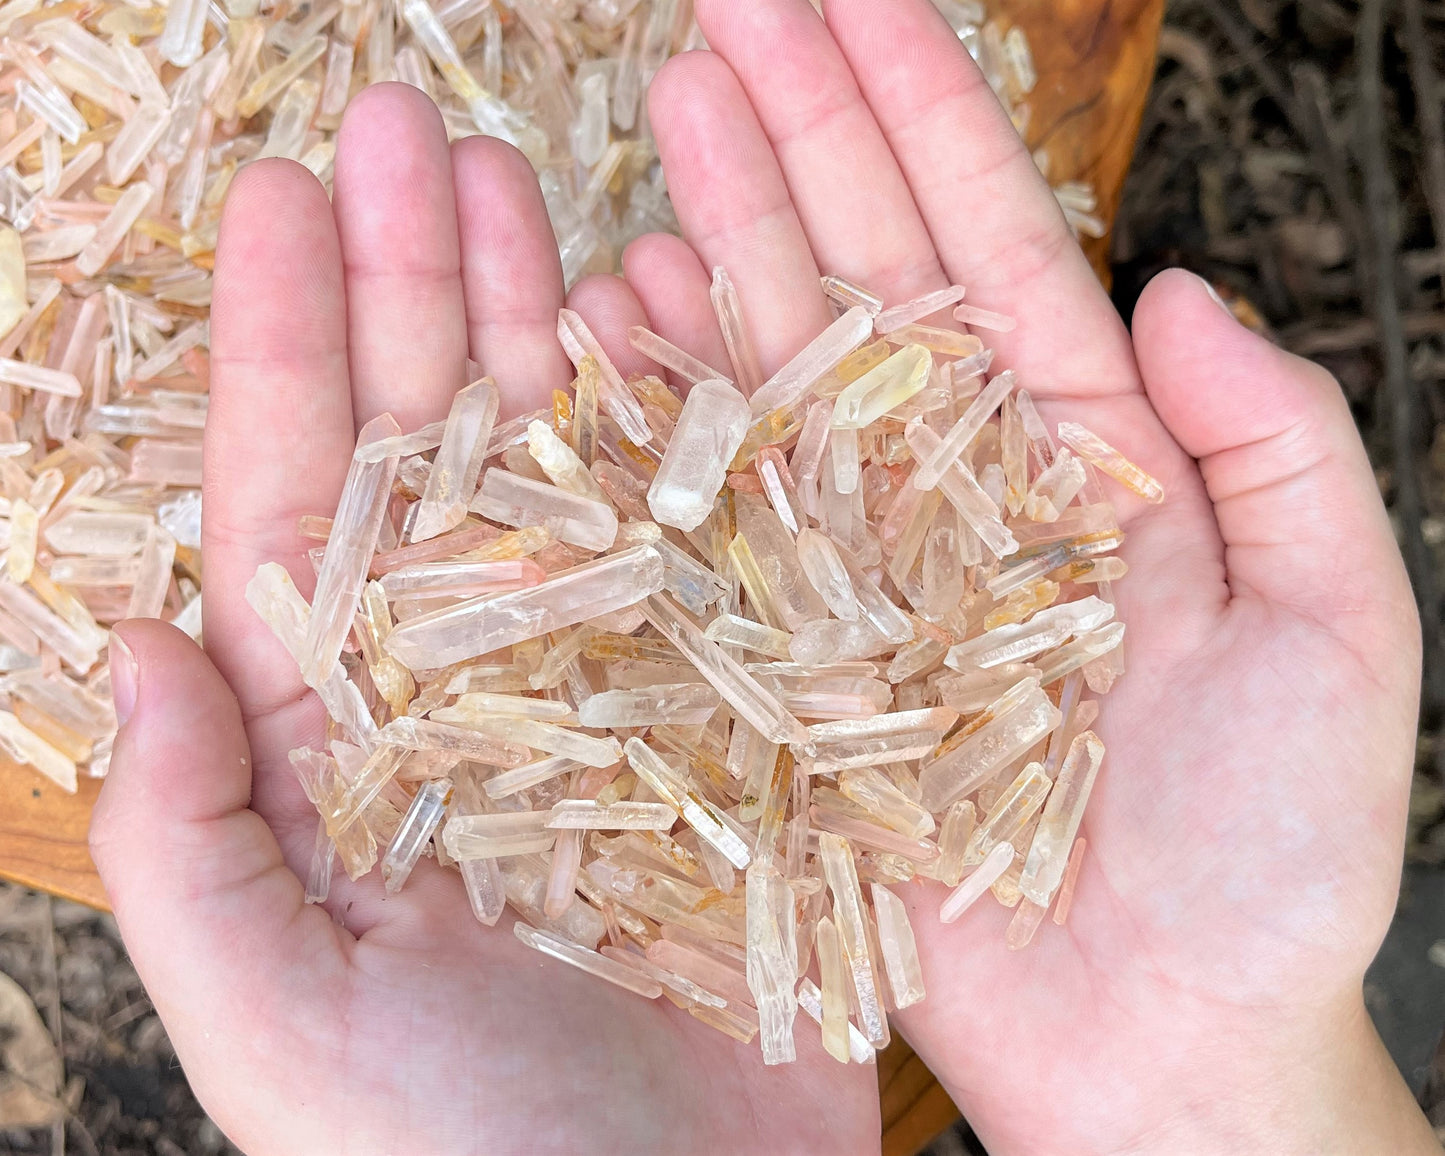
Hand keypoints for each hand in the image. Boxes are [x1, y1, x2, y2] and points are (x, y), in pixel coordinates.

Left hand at [88, 84, 875, 1153]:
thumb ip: (196, 845)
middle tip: (416, 122)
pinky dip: (696, 431)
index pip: (309, 505)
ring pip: (573, 468)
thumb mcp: (289, 1029)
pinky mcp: (741, 717)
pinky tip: (679, 322)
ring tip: (536, 181)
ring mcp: (619, 688)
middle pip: (439, 445)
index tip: (286, 192)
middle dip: (420, 280)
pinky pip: (715, 545)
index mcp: (357, 741)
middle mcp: (484, 688)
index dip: (293, 344)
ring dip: (548, 322)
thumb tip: (131, 648)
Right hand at [567, 1, 1435, 1151]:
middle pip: (863, 272)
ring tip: (667, 111)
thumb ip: (1277, 449)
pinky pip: (710, 513)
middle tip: (726, 6)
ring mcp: (851, 566)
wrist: (1159, 1042)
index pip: (987, 247)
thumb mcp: (1333, 633)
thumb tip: (1177, 286)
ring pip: (772, 368)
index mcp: (1081, 460)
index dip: (919, 114)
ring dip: (720, 233)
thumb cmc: (1264, 861)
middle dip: (798, 129)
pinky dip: (660, 406)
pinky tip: (619, 307)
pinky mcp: (780, 658)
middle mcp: (950, 488)